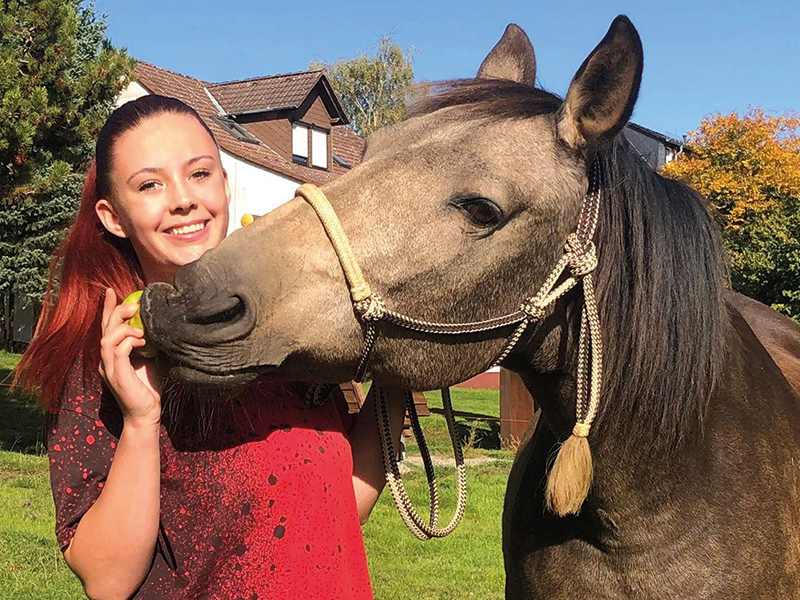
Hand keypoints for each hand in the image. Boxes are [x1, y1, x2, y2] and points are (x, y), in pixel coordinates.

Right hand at [99, 288, 161, 426]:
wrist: (147, 413)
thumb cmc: (150, 387)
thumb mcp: (151, 359)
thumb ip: (149, 343)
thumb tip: (161, 322)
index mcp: (112, 354)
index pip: (106, 327)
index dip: (107, 308)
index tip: (111, 290)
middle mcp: (107, 360)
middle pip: (104, 329)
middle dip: (116, 313)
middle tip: (134, 307)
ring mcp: (110, 369)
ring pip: (107, 340)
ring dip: (124, 330)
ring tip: (142, 331)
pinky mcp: (117, 377)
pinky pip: (117, 353)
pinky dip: (128, 343)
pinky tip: (142, 342)